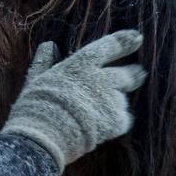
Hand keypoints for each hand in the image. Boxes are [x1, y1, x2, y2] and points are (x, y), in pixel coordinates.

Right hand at [1, 30, 145, 169]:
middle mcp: (101, 79)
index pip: (110, 46)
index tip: (136, 38)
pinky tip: (102, 129)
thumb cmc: (35, 107)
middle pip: (128, 74)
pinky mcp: (116, 121)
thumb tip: (48, 45)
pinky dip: (116, 123)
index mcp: (82, 65)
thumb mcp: (36, 80)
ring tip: (100, 114)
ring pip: (123, 99)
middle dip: (135, 73)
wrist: (44, 137)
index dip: (125, 41)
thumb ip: (45, 62)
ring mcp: (111, 100)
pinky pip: (123, 120)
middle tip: (139, 73)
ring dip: (116, 103)